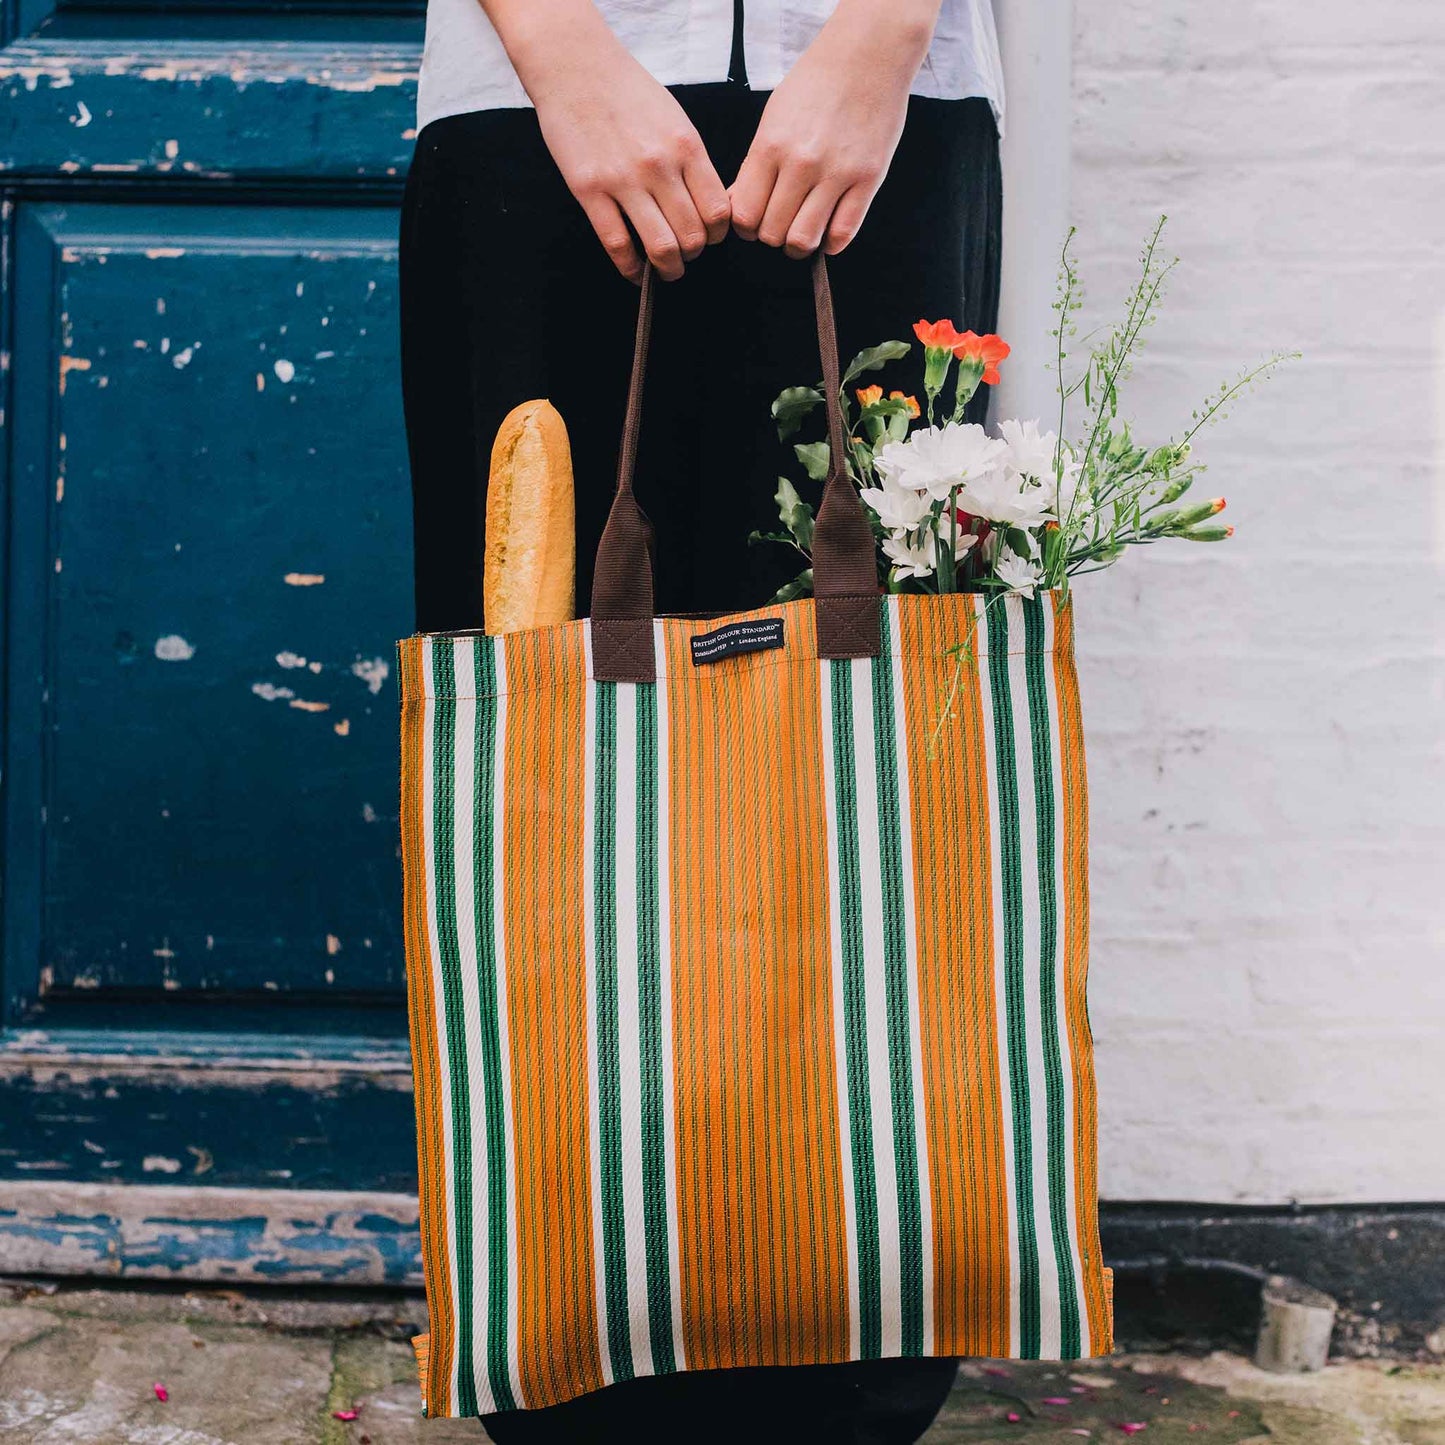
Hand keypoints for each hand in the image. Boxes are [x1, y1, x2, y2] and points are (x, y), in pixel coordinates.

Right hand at [502, 6, 729, 281]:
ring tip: (666, 269)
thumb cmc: (627, 91)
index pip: (718, 211)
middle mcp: (660, 167)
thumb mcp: (675, 119)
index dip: (717, 234)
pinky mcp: (590, 191)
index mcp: (686, 147)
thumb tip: (706, 206)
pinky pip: (618, 244)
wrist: (575, 66)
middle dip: (693, 254)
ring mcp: (623, 181)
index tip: (709, 237)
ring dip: (668, 267)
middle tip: (686, 255)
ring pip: (661, 247)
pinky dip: (630, 267)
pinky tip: (634, 270)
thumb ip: (691, 162)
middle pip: (693, 235)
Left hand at [729, 1, 937, 257]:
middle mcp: (802, 163)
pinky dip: (831, 242)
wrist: (867, 55)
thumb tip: (738, 206)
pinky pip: (842, 233)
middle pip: (772, 233)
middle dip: (772, 236)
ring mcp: (837, 173)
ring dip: (799, 244)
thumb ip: (755, 165)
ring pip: (804, 240)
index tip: (755, 222)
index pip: (744, 214)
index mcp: (771, 146)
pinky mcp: (868, 179)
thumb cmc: (815, 85)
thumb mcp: (773, 118)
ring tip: (803, 231)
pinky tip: (828, 228)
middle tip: (781, 223)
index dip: (746, 227)